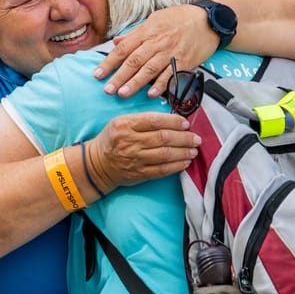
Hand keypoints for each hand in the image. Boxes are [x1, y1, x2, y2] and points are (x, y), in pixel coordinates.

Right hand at [84, 112, 200, 193]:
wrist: (98, 163)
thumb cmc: (113, 139)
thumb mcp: (121, 122)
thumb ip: (143, 120)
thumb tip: (171, 120)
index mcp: (126, 125)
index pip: (154, 120)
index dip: (173, 121)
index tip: (186, 123)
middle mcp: (130, 142)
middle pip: (163, 138)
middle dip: (184, 138)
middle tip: (196, 138)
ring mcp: (135, 159)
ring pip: (165, 154)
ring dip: (183, 152)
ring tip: (194, 150)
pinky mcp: (139, 173)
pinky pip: (162, 170)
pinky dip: (176, 166)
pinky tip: (185, 162)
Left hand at [94, 5, 215, 98]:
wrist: (209, 20)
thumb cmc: (181, 18)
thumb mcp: (155, 19)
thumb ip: (135, 33)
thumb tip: (116, 41)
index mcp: (147, 31)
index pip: (124, 48)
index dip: (109, 62)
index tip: (98, 74)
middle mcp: (157, 42)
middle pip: (134, 60)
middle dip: (119, 76)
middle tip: (107, 89)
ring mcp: (171, 52)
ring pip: (149, 69)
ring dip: (135, 83)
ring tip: (123, 94)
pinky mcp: (185, 61)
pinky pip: (170, 74)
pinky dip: (160, 85)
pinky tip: (151, 94)